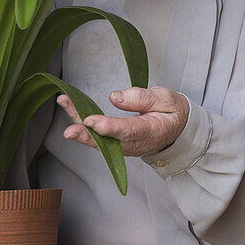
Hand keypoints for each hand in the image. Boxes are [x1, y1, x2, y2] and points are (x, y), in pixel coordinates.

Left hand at [58, 87, 188, 157]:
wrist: (178, 128)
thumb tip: (115, 97)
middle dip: (87, 136)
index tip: (91, 121)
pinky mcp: (119, 145)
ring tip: (65, 104)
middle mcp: (137, 143)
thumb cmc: (172, 111)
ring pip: (101, 141)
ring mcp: (127, 147)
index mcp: (153, 130)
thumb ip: (142, 98)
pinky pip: (100, 139)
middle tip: (70, 131)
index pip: (129, 131)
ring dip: (81, 127)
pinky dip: (84, 126)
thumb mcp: (165, 98)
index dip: (109, 127)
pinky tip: (71, 109)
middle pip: (110, 143)